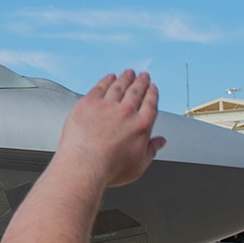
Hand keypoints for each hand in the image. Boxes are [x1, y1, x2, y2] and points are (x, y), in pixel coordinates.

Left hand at [56, 71, 166, 186]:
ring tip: (128, 73)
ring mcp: (106, 106)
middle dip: (141, 81)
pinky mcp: (88, 103)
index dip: (152, 94)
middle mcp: (126, 112)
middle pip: (136, 91)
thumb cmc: (108, 169)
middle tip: (143, 76)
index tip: (152, 88)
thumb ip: (152, 150)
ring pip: (119, 86)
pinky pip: (100, 87)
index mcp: (141, 126)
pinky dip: (106, 80)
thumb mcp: (139, 165)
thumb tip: (160, 142)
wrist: (83, 166)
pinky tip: (109, 77)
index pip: (150, 104)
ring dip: (125, 78)